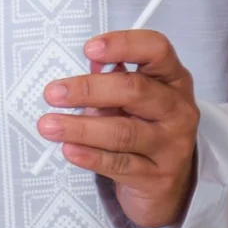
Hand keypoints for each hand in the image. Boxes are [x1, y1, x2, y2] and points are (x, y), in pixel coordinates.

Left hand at [38, 30, 199, 227]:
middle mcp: (178, 109)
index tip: (89, 49)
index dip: (123, 44)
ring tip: (49, 125)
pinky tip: (69, 149)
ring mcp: (172, 145)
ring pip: (123, 132)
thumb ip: (110, 81)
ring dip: (80, 127)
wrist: (166, 182)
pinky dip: (90, 156)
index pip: (157, 50)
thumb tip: (79, 73)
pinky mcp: (159, 177)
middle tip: (53, 93)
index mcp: (173, 79)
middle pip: (135, 90)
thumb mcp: (133, 100)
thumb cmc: (143, 127)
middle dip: (89, 89)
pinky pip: (119, 164)